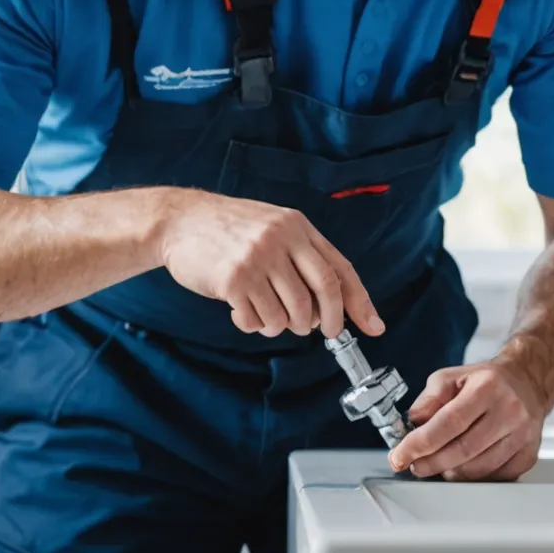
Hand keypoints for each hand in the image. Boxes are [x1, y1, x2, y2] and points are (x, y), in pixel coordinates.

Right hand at [153, 188, 382, 338]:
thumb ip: (299, 256)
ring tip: (266, 315)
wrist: (180, 220)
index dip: (359, 302)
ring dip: (282, 325)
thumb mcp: (271, 226)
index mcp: (296, 226)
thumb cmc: (227, 228)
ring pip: (291, 314)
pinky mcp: (234, 280)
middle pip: (323, 294)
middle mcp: (281, 240)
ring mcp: (258, 259)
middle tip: (320, 332)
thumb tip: (329, 305)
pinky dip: (254, 325)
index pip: (339, 269)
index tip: (374, 326)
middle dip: (327, 322)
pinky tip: (240, 311)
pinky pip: (258, 320)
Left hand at [387, 361, 545, 480]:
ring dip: (451, 473)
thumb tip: (412, 425)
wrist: (527, 382)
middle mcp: (509, 410)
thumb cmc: (486, 381)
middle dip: (431, 463)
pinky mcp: (529, 454)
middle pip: (463, 450)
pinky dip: (473, 477)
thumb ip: (428, 399)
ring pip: (479, 468)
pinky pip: (495, 477)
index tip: (400, 456)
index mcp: (487, 387)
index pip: (449, 422)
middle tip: (415, 465)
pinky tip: (462, 468)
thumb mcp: (451, 377)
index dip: (420, 443)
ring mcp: (522, 435)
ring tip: (438, 465)